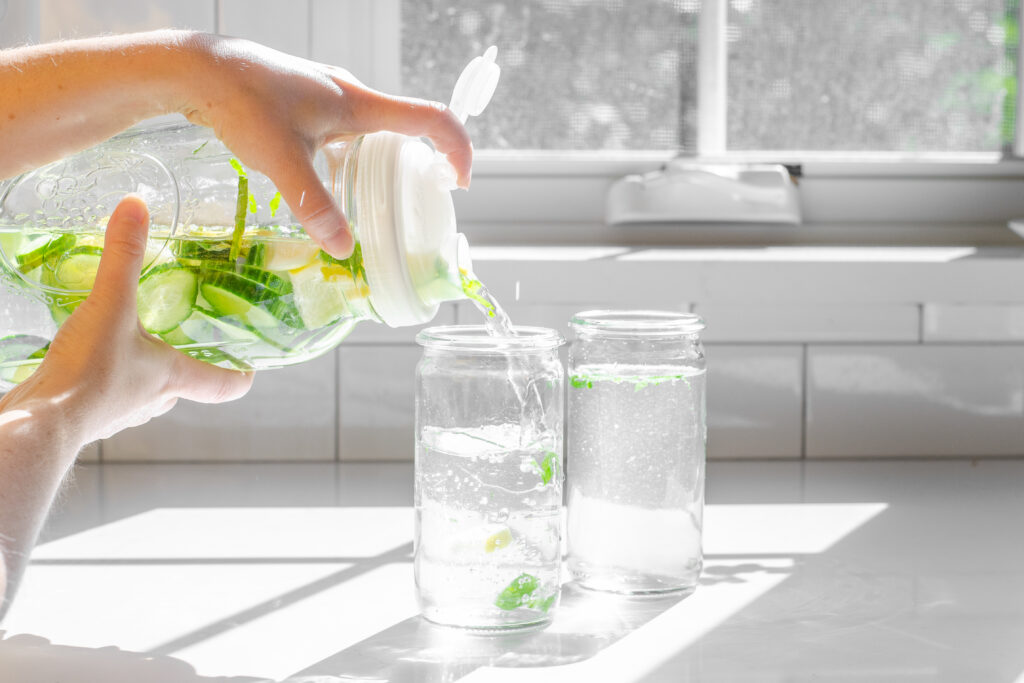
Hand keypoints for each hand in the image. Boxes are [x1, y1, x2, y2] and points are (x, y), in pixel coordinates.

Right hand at [6, 195, 252, 448]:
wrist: (40, 422)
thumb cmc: (88, 373)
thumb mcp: (110, 305)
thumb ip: (123, 257)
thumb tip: (136, 205)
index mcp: (173, 378)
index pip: (223, 385)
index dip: (238, 376)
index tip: (250, 369)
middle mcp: (152, 400)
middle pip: (181, 385)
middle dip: (185, 365)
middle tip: (184, 339)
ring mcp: (119, 412)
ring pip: (143, 391)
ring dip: (142, 371)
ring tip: (132, 342)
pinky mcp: (86, 415)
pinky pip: (106, 393)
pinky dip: (105, 378)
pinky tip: (88, 358)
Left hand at [177, 33, 473, 258]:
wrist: (198, 68)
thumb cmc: (240, 101)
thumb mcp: (281, 159)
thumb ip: (314, 205)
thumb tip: (343, 249)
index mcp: (358, 103)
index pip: (430, 117)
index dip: (456, 148)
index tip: (459, 183)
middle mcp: (351, 96)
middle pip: (406, 126)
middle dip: (421, 163)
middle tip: (418, 201)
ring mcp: (330, 99)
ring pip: (374, 132)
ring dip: (384, 163)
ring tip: (376, 201)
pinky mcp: (310, 105)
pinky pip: (348, 133)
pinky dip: (354, 159)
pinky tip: (331, 184)